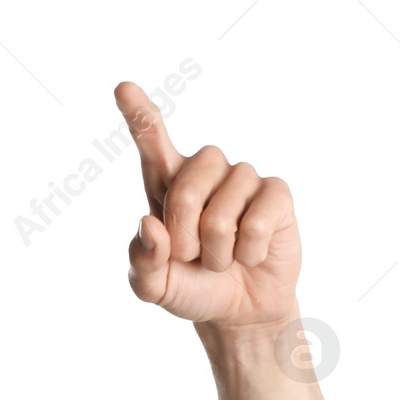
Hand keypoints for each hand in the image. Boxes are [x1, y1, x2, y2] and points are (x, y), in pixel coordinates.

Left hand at [115, 81, 301, 335]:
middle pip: (186, 188)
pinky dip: (248, 252)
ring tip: (222, 257)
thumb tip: (150, 226)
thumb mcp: (153, 286)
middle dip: (184, 236)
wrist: (236, 311)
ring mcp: (242, 179)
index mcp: (166, 185)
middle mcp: (205, 173)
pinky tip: (252, 254)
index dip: (140, 115)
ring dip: (217, 252)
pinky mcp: (276, 193)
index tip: (123, 88)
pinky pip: (257, 223)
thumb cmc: (191, 287)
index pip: (153, 143)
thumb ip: (141, 262)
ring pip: (222, 213)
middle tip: (192, 256)